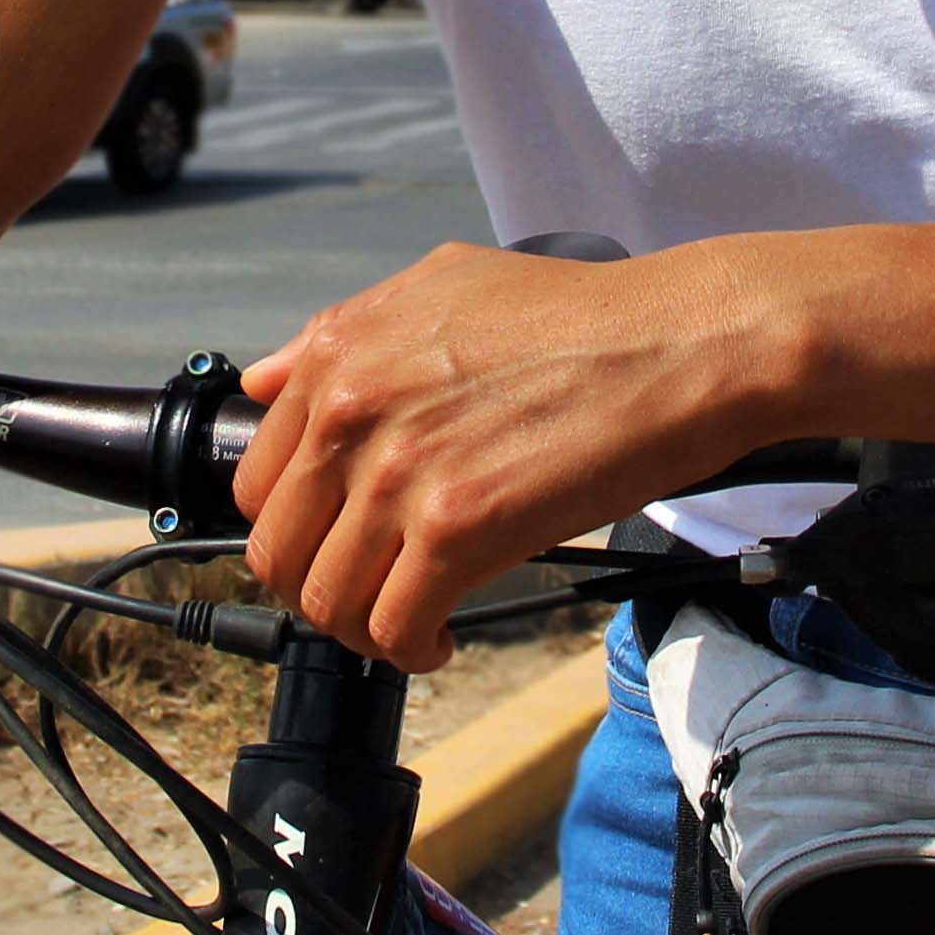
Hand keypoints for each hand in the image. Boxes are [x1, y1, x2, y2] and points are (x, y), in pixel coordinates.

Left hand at [232, 240, 781, 670]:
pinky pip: (394, 627)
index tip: (335, 544)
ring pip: (328, 600)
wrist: (677, 344)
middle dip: (318, 588)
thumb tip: (270, 381)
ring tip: (405, 625)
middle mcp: (351, 412)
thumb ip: (342, 335)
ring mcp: (399, 474)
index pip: (256, 479)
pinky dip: (410, 650)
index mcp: (337, 355)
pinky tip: (440, 639)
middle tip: (367, 595)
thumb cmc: (580, 315)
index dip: (294, 528)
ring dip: (361, 630)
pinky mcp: (458, 530)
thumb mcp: (440, 284)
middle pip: (278, 550)